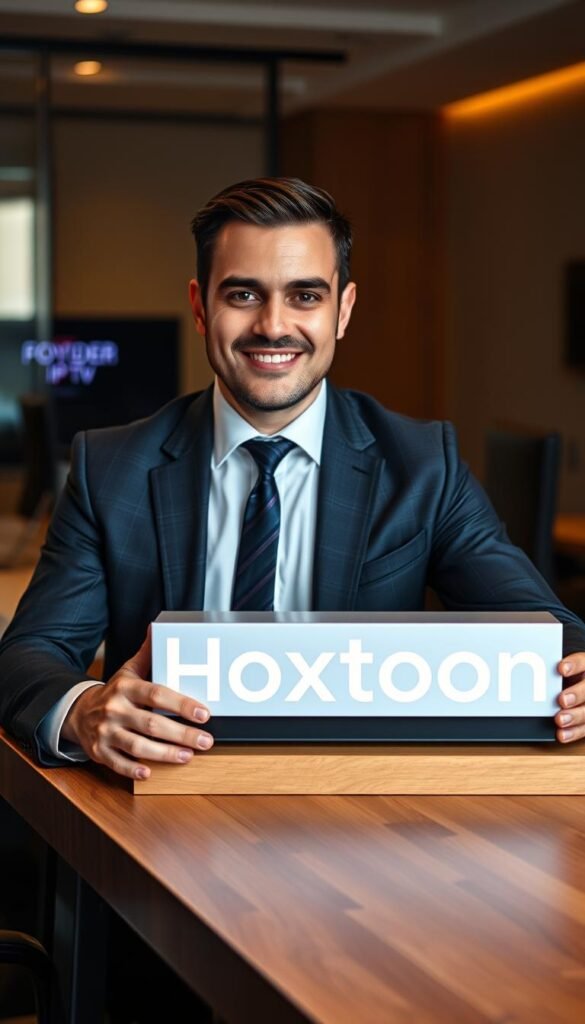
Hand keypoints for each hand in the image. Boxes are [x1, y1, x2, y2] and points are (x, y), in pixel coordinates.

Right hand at [61, 630, 212, 778]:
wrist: (78, 712)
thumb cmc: (114, 693)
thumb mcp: (128, 671)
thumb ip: (147, 654)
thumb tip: (158, 628)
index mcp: (125, 687)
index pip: (157, 694)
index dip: (182, 705)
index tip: (204, 713)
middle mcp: (115, 709)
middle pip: (152, 724)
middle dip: (183, 735)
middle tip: (206, 741)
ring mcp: (105, 732)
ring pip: (138, 746)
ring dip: (165, 754)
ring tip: (187, 756)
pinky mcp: (99, 752)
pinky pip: (118, 764)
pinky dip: (133, 770)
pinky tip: (150, 772)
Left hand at [555, 653, 584, 742]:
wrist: (572, 688)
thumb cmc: (561, 678)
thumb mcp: (558, 669)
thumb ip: (546, 668)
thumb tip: (524, 662)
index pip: (583, 663)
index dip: (574, 665)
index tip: (561, 668)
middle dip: (576, 695)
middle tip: (562, 700)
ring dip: (574, 716)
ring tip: (560, 720)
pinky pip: (584, 729)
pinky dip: (572, 732)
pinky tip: (561, 734)